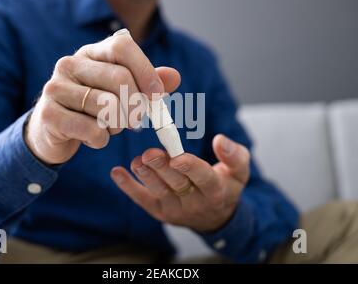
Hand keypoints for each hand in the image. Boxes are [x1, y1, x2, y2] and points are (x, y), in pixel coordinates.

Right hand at [25, 30, 180, 164]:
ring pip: (107, 106)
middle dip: (137, 106)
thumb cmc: (92, 109)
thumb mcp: (121, 94)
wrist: (52, 131)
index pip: (122, 46)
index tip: (158, 96)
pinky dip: (101, 140)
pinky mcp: (48, 114)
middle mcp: (70, 64)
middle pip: (119, 78)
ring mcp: (55, 87)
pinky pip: (92, 130)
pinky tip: (93, 138)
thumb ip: (147, 84)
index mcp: (91, 53)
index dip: (145, 70)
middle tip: (137, 122)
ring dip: (117, 125)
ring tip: (109, 128)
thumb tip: (174, 77)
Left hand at [110, 134, 250, 232]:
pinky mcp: (159, 211)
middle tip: (150, 153)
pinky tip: (117, 173)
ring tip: (136, 161)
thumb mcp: (240, 171)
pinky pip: (142, 200)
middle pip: (176, 183)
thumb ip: (234, 155)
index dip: (190, 167)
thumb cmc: (226, 186)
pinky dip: (128, 187)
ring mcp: (175, 209)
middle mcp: (194, 202)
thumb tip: (220, 140)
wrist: (215, 217)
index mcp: (215, 190)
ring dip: (146, 176)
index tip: (178, 157)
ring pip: (158, 191)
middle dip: (162, 168)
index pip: (203, 178)